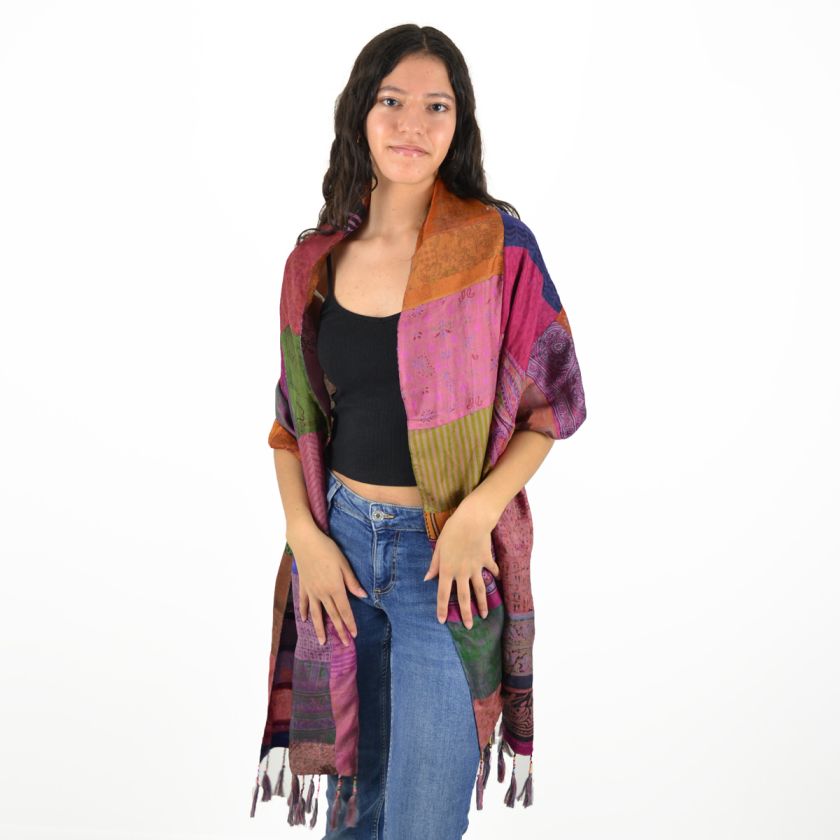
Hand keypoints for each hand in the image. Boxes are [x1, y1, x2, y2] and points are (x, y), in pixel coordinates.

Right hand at [287, 526, 367, 646]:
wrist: (305, 541)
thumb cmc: (327, 550)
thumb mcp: (344, 564)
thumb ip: (352, 582)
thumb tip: (363, 596)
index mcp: (335, 588)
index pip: (345, 611)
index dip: (350, 624)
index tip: (354, 635)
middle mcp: (322, 593)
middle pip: (333, 615)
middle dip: (340, 631)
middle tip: (345, 644)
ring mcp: (311, 591)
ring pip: (317, 614)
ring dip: (320, 629)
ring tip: (322, 642)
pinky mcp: (303, 586)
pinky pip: (304, 603)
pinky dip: (305, 612)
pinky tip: (305, 620)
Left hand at [422, 506, 499, 628]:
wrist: (472, 521)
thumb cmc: (451, 531)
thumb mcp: (438, 547)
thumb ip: (434, 564)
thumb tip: (427, 578)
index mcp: (447, 570)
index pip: (443, 594)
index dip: (442, 608)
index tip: (442, 620)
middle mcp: (462, 573)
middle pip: (465, 598)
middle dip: (466, 614)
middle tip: (469, 627)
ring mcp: (476, 567)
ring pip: (480, 590)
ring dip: (483, 604)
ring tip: (485, 615)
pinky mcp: (486, 560)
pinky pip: (492, 570)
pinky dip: (495, 576)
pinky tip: (497, 581)